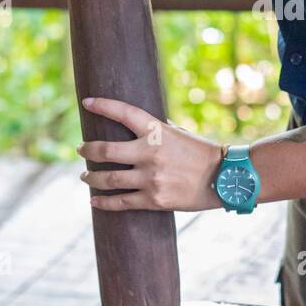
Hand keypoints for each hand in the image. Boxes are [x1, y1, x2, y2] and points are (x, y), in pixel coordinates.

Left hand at [77, 97, 223, 211]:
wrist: (225, 178)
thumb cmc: (202, 153)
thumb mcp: (179, 134)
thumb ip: (157, 131)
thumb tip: (135, 127)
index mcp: (157, 131)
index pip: (123, 112)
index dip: (103, 106)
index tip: (87, 103)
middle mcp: (150, 153)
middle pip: (105, 150)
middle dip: (87, 150)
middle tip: (81, 150)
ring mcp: (151, 178)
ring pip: (108, 178)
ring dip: (91, 177)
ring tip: (85, 176)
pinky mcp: (154, 200)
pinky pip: (121, 202)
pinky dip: (104, 202)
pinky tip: (94, 201)